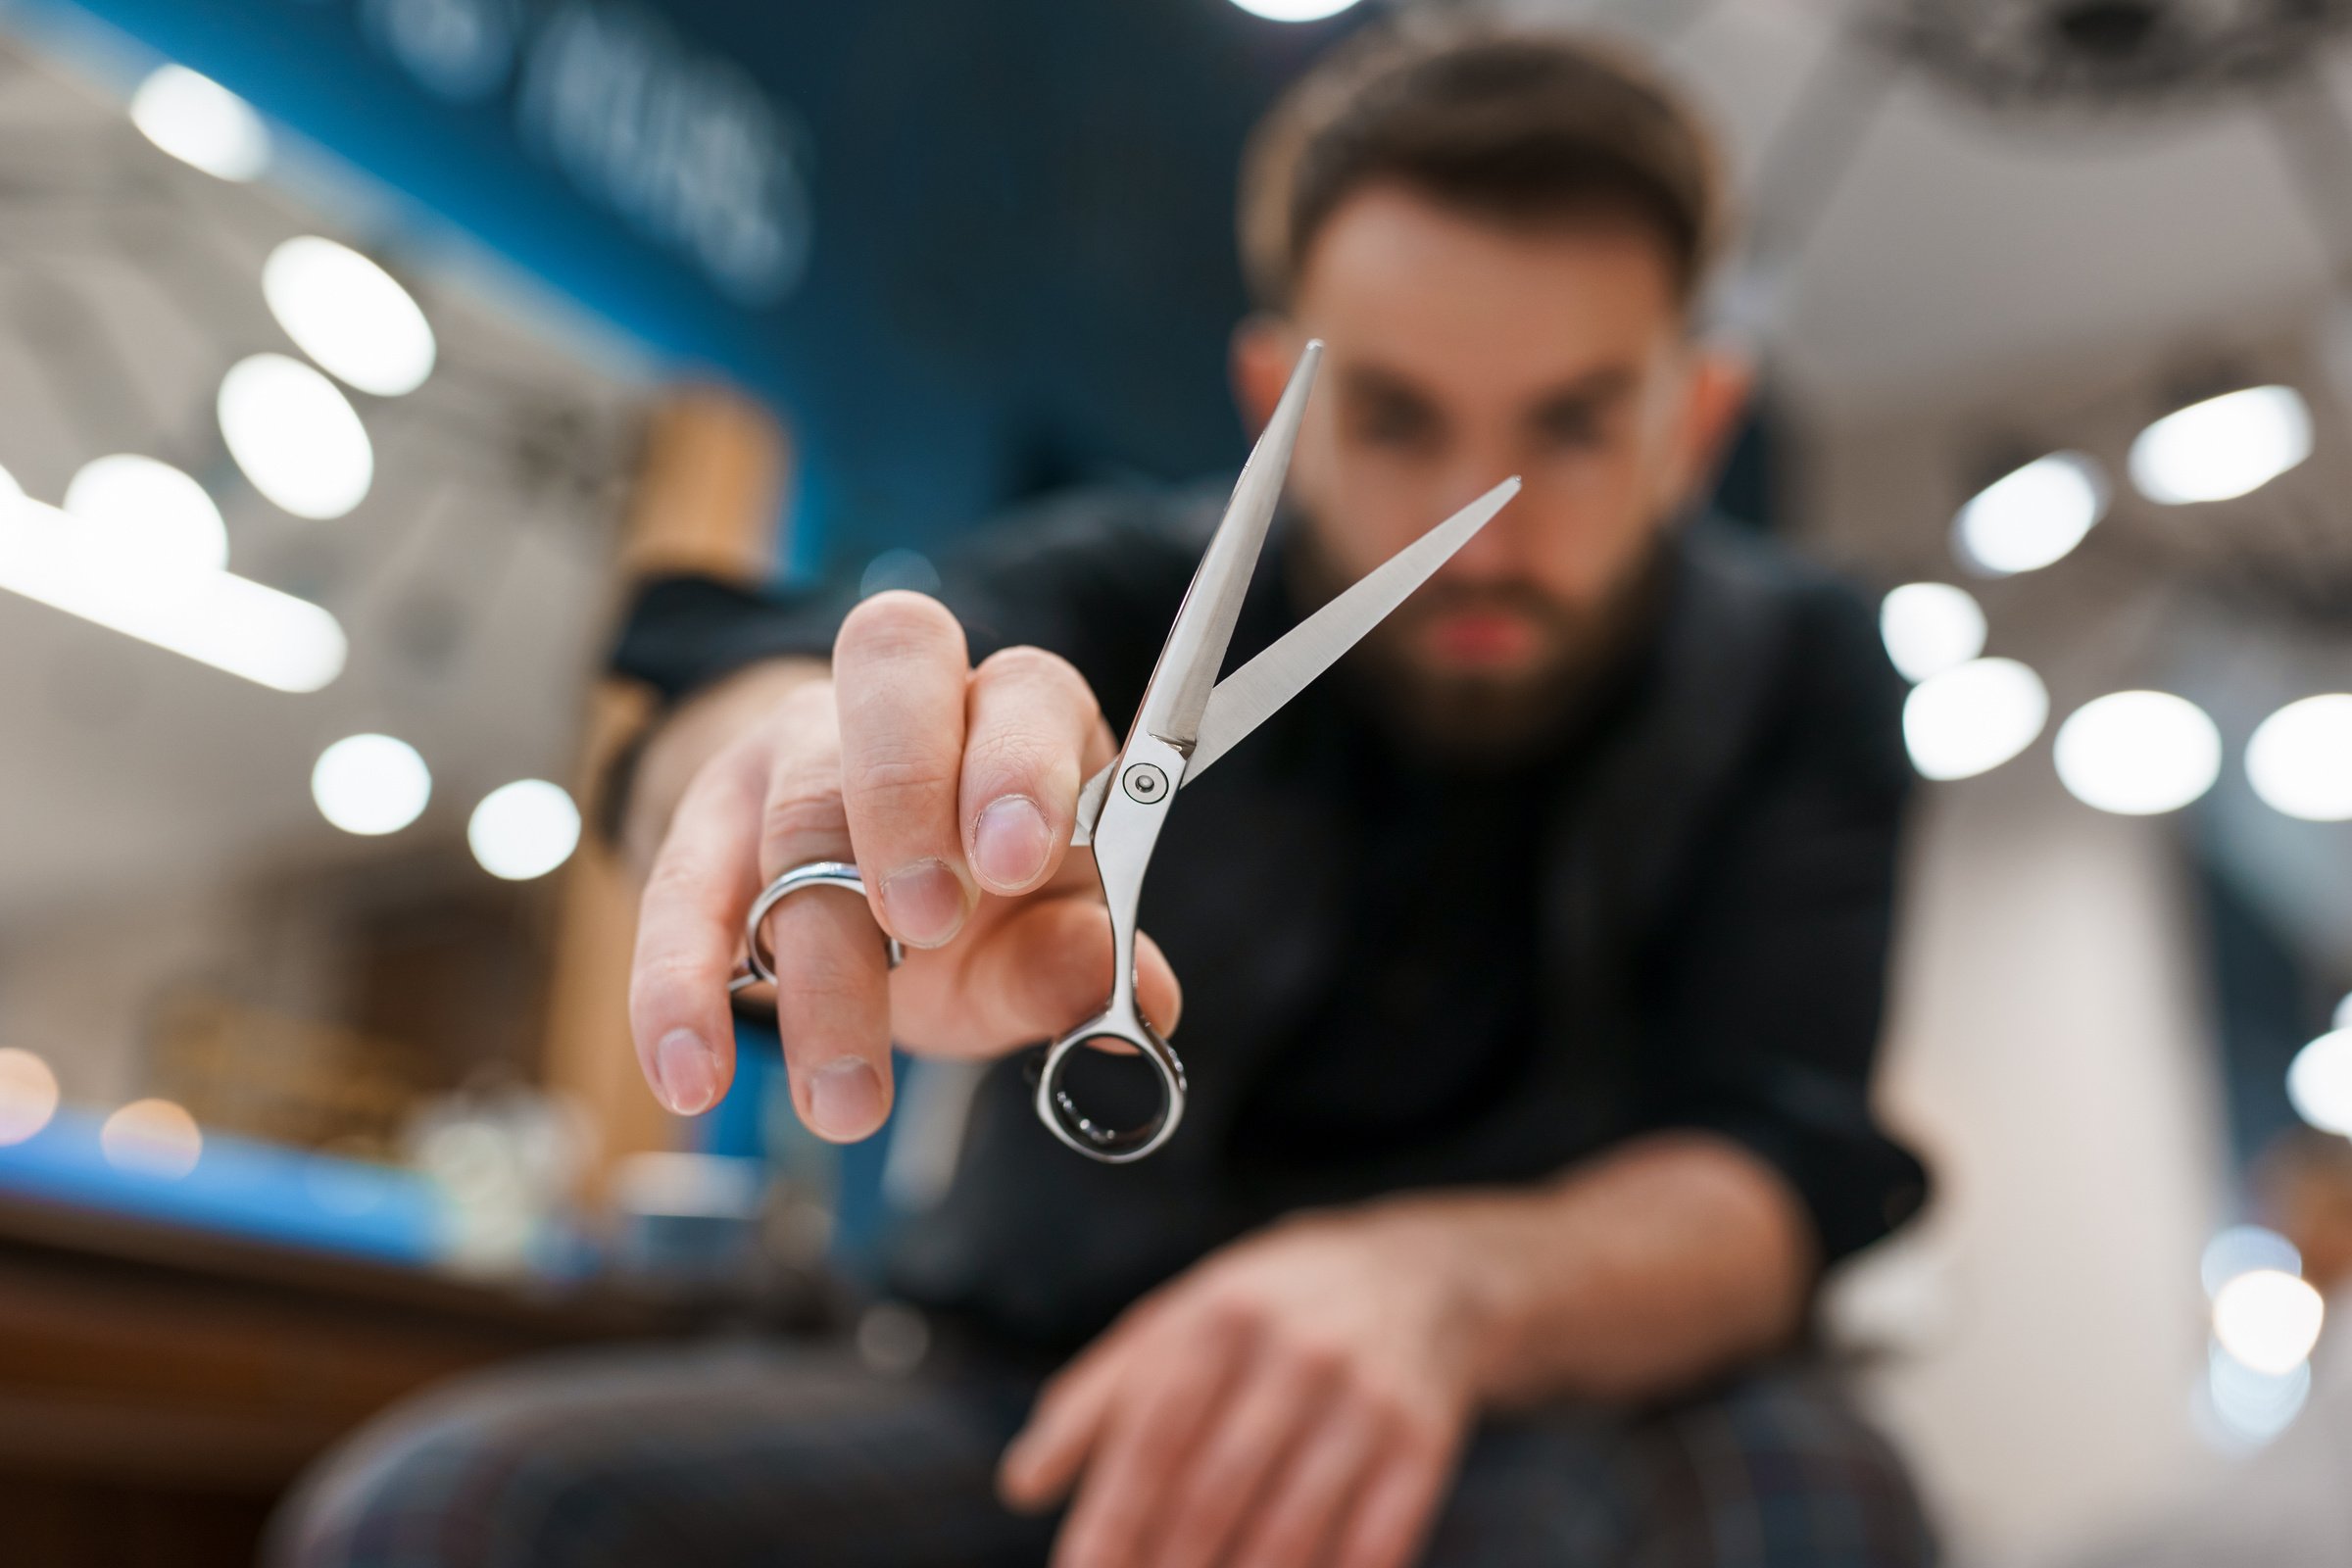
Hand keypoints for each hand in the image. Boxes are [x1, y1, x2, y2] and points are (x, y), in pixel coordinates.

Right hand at [626, 590, 1183, 1138]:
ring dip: (818, 967)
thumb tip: (1139, 1001)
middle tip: (927, 927)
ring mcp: (789, 759)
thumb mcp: (1046, 927)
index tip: (1019, 859)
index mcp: (1014, 710)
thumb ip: (1085, 956)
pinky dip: (678, 990)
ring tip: (847, 1096)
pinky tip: (692, 1076)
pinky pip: (677, 894)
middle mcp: (899, 708)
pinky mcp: (704, 832)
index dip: (1018, 763)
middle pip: (886, 698)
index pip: (1019, 690)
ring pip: (793, 820)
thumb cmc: (982, 896)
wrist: (865, 883)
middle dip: (904, 804)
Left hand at [998, 1209, 1480, 1567]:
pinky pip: (1373, 1545)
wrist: (1417, 1274)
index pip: (1151, 1440)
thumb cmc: (1266, 1312)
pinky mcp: (1424, 1444)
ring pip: (1289, 1534)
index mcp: (1220, 1318)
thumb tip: (1023, 1486)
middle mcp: (1297, 1354)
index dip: (1110, 1523)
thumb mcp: (1177, 1321)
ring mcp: (1367, 1402)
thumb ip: (1095, 1399)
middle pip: (1213, 1497)